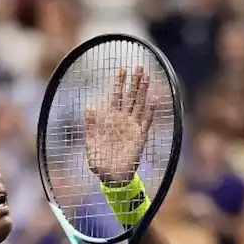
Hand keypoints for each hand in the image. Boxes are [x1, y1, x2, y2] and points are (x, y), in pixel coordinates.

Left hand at [85, 67, 155, 184]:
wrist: (111, 177)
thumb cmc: (99, 161)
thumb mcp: (91, 142)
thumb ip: (90, 125)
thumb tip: (90, 106)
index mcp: (109, 120)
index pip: (115, 96)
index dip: (119, 83)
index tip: (121, 69)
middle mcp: (122, 121)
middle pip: (130, 97)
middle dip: (134, 82)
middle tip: (139, 66)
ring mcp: (132, 128)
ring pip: (139, 105)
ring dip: (143, 91)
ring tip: (147, 77)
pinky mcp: (140, 137)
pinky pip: (146, 121)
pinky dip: (150, 111)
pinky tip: (154, 99)